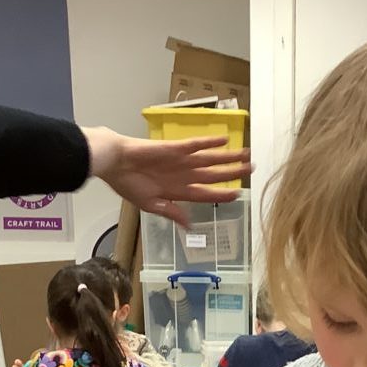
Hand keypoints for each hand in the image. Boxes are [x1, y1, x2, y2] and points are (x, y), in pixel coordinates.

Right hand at [82, 128, 251, 225]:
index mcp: (178, 191)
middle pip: (214, 174)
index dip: (223, 194)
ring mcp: (181, 161)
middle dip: (234, 172)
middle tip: (252, 168)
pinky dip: (210, 142)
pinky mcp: (174, 148)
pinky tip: (224, 139)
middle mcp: (184, 175)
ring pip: (210, 159)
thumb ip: (172, 213)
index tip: (239, 194)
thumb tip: (189, 227)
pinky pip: (195, 145)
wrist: (114, 165)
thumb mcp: (151, 206)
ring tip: (246, 153)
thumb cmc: (128, 185)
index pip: (207, 193)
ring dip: (228, 157)